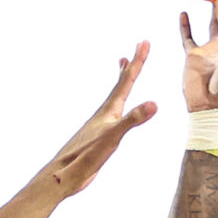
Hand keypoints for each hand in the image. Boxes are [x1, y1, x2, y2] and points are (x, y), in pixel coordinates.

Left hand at [37, 44, 156, 196]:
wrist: (63, 176)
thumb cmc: (85, 157)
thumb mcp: (113, 137)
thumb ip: (133, 120)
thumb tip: (154, 103)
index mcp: (108, 110)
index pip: (126, 81)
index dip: (137, 61)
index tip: (145, 42)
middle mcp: (104, 113)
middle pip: (120, 83)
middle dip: (132, 65)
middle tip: (139, 47)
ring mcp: (100, 124)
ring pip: (115, 96)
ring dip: (122, 81)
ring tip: (123, 68)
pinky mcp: (98, 136)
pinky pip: (112, 112)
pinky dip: (117, 103)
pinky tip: (115, 109)